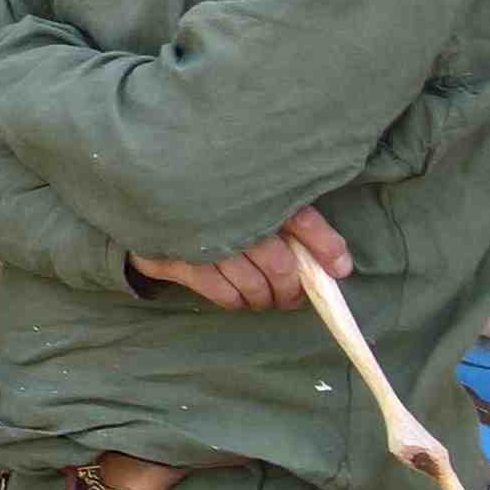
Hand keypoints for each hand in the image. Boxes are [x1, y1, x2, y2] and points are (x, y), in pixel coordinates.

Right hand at [130, 201, 354, 312]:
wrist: (149, 192)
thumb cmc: (215, 196)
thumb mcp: (256, 193)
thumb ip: (297, 222)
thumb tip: (340, 266)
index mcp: (256, 189)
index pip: (302, 220)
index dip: (325, 247)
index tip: (339, 269)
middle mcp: (232, 214)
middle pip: (280, 264)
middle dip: (291, 288)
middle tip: (291, 295)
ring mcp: (204, 240)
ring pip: (253, 284)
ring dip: (264, 298)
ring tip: (266, 298)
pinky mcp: (179, 259)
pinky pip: (222, 294)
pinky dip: (236, 300)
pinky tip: (238, 296)